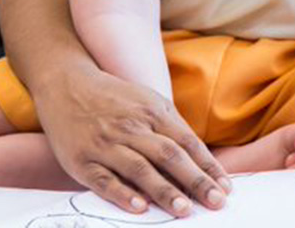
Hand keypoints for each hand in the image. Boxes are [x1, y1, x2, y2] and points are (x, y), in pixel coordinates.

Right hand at [34, 64, 231, 216]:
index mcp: (154, 112)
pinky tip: (140, 208)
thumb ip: (171, 127)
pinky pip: (105, 180)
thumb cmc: (116, 99)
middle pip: (170, 155)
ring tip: (185, 210)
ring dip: (164, 190)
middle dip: (195, 181)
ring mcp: (107, 144)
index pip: (187, 142)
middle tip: (216, 202)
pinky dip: (123, 194)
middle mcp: (133, 127)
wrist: (68, 85)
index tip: (226, 187)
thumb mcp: (148, 102)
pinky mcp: (83, 161)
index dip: (207, 166)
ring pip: (140, 169)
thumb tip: (199, 159)